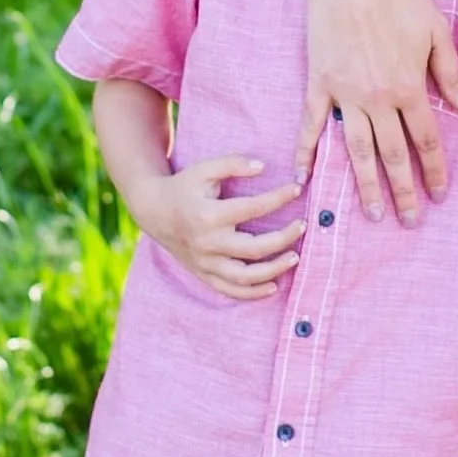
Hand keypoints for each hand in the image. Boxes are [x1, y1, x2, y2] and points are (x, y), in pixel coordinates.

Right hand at [131, 156, 303, 299]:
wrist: (154, 211)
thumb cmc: (184, 187)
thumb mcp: (204, 169)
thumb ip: (232, 163)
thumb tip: (263, 167)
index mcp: (209, 215)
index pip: (252, 209)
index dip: (278, 198)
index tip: (296, 189)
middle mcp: (208, 243)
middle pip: (254, 248)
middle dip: (284, 238)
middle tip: (303, 226)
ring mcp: (205, 262)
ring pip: (244, 277)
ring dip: (274, 270)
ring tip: (295, 257)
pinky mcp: (203, 274)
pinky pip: (229, 290)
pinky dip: (252, 293)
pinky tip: (273, 286)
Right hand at [298, 0, 457, 224]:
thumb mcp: (437, 32)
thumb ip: (451, 75)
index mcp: (408, 88)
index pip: (426, 140)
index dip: (434, 170)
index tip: (440, 194)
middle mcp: (377, 99)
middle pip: (393, 155)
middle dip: (403, 192)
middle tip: (409, 220)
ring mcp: (344, 95)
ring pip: (356, 151)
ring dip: (365, 185)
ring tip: (371, 213)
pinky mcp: (318, 84)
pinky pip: (311, 126)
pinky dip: (306, 153)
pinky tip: (303, 178)